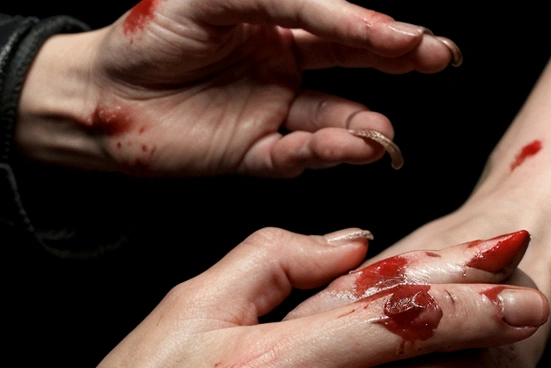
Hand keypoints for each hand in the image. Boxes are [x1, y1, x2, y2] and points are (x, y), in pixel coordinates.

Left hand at [16, 0, 459, 176]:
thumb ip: (281, 0)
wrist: (101, 96)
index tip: (420, 40)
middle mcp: (282, 69)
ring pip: (332, 121)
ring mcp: (270, 114)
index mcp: (277, 23)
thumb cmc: (150, 32)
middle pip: (352, 68)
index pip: (340, 27)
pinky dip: (322, 153)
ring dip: (361, 128)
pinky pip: (296, 156)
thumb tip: (341, 13)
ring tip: (382, 134)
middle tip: (437, 62)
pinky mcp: (252, 157)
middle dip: (395, 65)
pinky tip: (345, 148)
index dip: (380, 31)